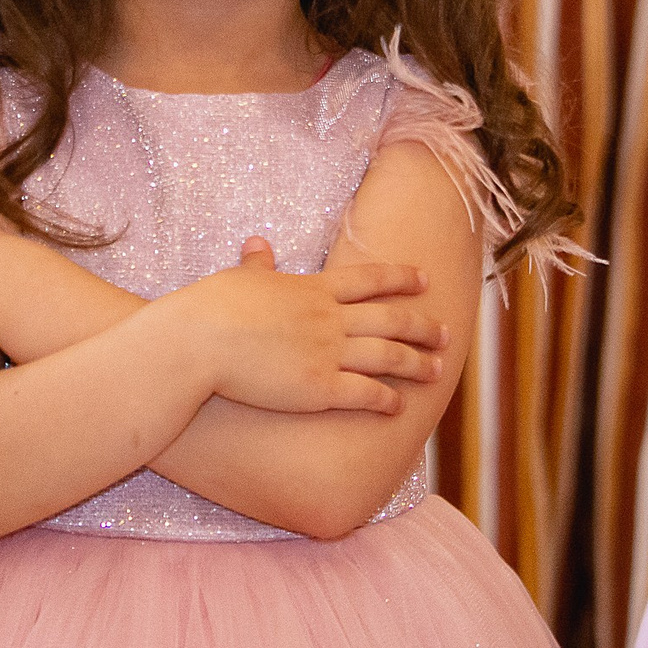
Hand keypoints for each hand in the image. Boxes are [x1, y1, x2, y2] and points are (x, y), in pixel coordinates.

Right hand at [170, 237, 445, 415]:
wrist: (199, 341)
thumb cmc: (211, 308)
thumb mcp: (239, 278)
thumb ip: (257, 264)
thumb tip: (258, 242)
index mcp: (313, 289)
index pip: (369, 280)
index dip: (400, 279)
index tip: (424, 279)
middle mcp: (330, 318)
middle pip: (390, 318)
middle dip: (422, 325)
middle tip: (447, 333)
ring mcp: (328, 353)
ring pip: (387, 355)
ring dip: (416, 362)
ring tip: (436, 370)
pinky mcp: (320, 389)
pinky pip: (365, 393)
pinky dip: (387, 399)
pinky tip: (399, 405)